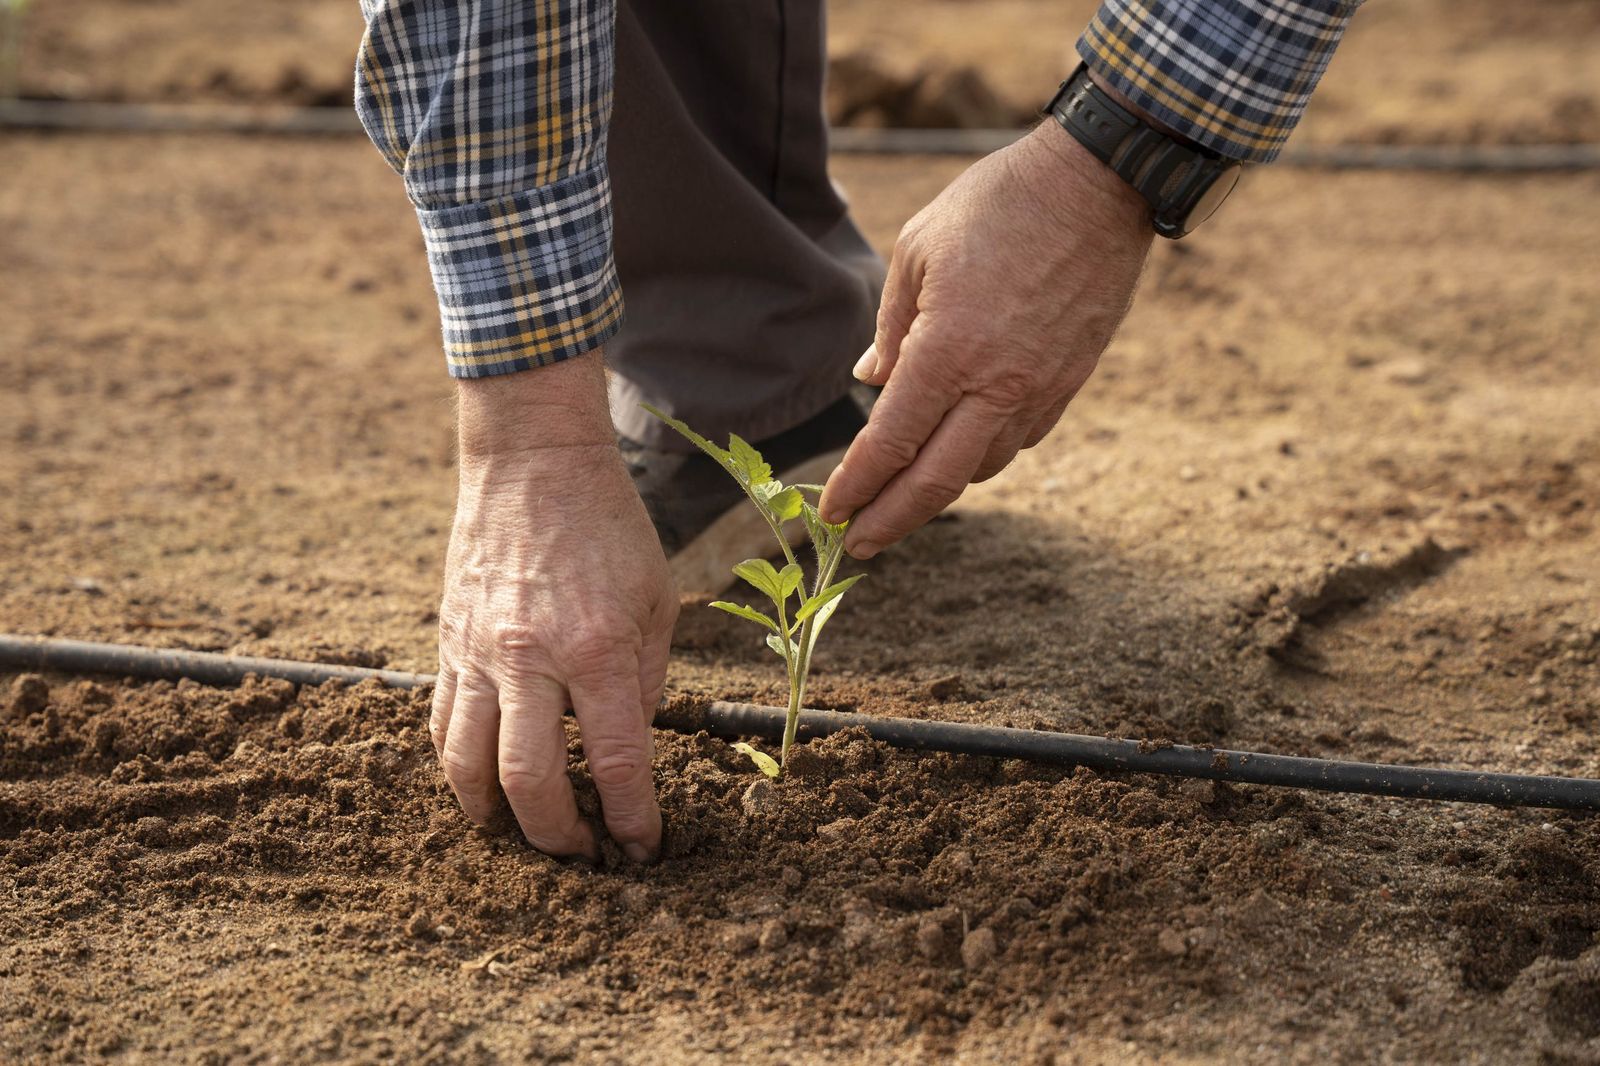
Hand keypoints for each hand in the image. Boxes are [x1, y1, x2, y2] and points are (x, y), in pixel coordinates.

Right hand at [433, 356, 676, 862]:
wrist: (532, 462)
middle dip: (559, 836)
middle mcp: (531, 658)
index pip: (614, 761)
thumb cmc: (609, 527)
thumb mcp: (655, 600)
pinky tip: (480, 784)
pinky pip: (442, 724)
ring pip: (468, 764)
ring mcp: (479, 653)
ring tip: (521, 837)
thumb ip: (644, 680)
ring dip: (495, 816)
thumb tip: (630, 747)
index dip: (631, 818)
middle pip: (530, 782)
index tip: (642, 847)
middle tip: (581, 856)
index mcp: (597, 647)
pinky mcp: (448, 644)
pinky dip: (458, 767)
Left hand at [819, 119, 1152, 555]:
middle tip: (856, 546)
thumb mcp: (917, 250)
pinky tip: (961, 446)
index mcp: (948, 352)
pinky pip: (1019, 440)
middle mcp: (997, 385)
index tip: (832, 513)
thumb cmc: (998, 204)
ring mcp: (1041, 390)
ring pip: (981, 467)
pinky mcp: (1070, 383)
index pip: (890, 444)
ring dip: (938, 488)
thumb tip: (871, 378)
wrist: (1099, 184)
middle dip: (890, 521)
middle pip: (937, 483)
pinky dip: (983, 454)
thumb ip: (891, 327)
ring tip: (904, 493)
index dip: (857, 486)